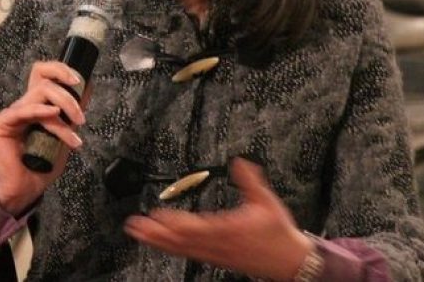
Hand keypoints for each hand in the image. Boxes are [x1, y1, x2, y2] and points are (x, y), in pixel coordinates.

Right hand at [0, 61, 85, 215]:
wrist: (26, 190)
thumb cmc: (43, 166)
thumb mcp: (65, 135)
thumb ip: (72, 114)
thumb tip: (88, 88)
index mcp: (35, 105)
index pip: (43, 73)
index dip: (60, 69)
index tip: (79, 80)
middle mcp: (22, 105)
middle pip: (42, 78)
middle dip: (67, 93)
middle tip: (80, 117)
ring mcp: (10, 114)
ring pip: (39, 94)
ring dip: (63, 110)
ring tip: (74, 134)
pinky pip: (23, 110)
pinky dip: (41, 111)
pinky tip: (54, 114)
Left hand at [123, 158, 313, 280]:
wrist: (289, 262)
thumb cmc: (278, 232)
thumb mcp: (266, 202)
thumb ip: (250, 181)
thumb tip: (239, 161)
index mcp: (228, 230)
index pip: (196, 227)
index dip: (174, 223)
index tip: (156, 215)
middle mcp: (217, 245)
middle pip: (180, 240)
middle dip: (155, 234)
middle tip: (133, 226)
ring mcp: (214, 254)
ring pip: (180, 249)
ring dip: (157, 242)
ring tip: (137, 233)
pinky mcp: (215, 259)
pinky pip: (187, 254)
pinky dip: (170, 248)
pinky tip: (159, 243)